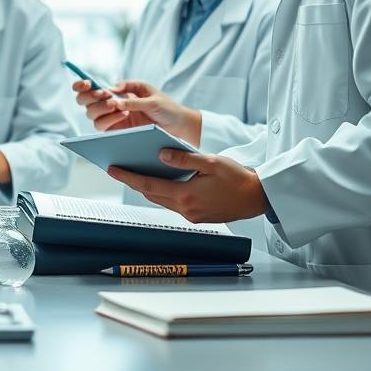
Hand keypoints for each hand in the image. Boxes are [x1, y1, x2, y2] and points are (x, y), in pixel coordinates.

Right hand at [73, 79, 201, 143]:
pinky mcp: (118, 133)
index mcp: (119, 92)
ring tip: (121, 108)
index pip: (92, 87)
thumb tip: (111, 94)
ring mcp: (114, 120)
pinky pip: (102, 128)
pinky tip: (123, 116)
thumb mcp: (150, 95)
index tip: (86, 84)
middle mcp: (112, 105)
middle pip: (85, 101)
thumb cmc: (167, 108)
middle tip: (105, 96)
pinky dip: (108, 120)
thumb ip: (130, 95)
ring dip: (101, 109)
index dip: (82, 85)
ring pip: (92, 115)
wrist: (180, 127)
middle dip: (90, 97)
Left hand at [107, 150, 266, 223]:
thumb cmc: (238, 178)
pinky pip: (173, 204)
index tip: (112, 169)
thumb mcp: (211, 162)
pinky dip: (162, 193)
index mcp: (186, 195)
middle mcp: (186, 209)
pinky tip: (159, 182)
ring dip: (147, 188)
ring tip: (134, 173)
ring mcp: (191, 215)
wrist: (258, 198)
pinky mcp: (197, 216)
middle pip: (151, 195)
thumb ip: (184, 158)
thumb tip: (160, 154)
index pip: (149, 185)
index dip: (128, 176)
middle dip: (133, 181)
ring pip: (161, 200)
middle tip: (117, 169)